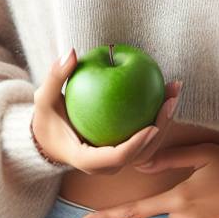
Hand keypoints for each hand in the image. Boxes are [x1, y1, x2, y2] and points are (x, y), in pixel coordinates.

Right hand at [31, 47, 180, 173]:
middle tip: (171, 100)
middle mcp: (105, 166)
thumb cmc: (46, 120)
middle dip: (161, 129)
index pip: (116, 157)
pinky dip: (157, 117)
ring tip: (174, 92)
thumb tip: (70, 52)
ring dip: (165, 122)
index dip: (136, 145)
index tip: (152, 125)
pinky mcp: (124, 151)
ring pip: (148, 148)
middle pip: (141, 154)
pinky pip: (145, 138)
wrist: (47, 140)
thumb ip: (55, 77)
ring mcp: (116, 161)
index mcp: (86, 160)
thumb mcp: (44, 99)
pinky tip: (165, 92)